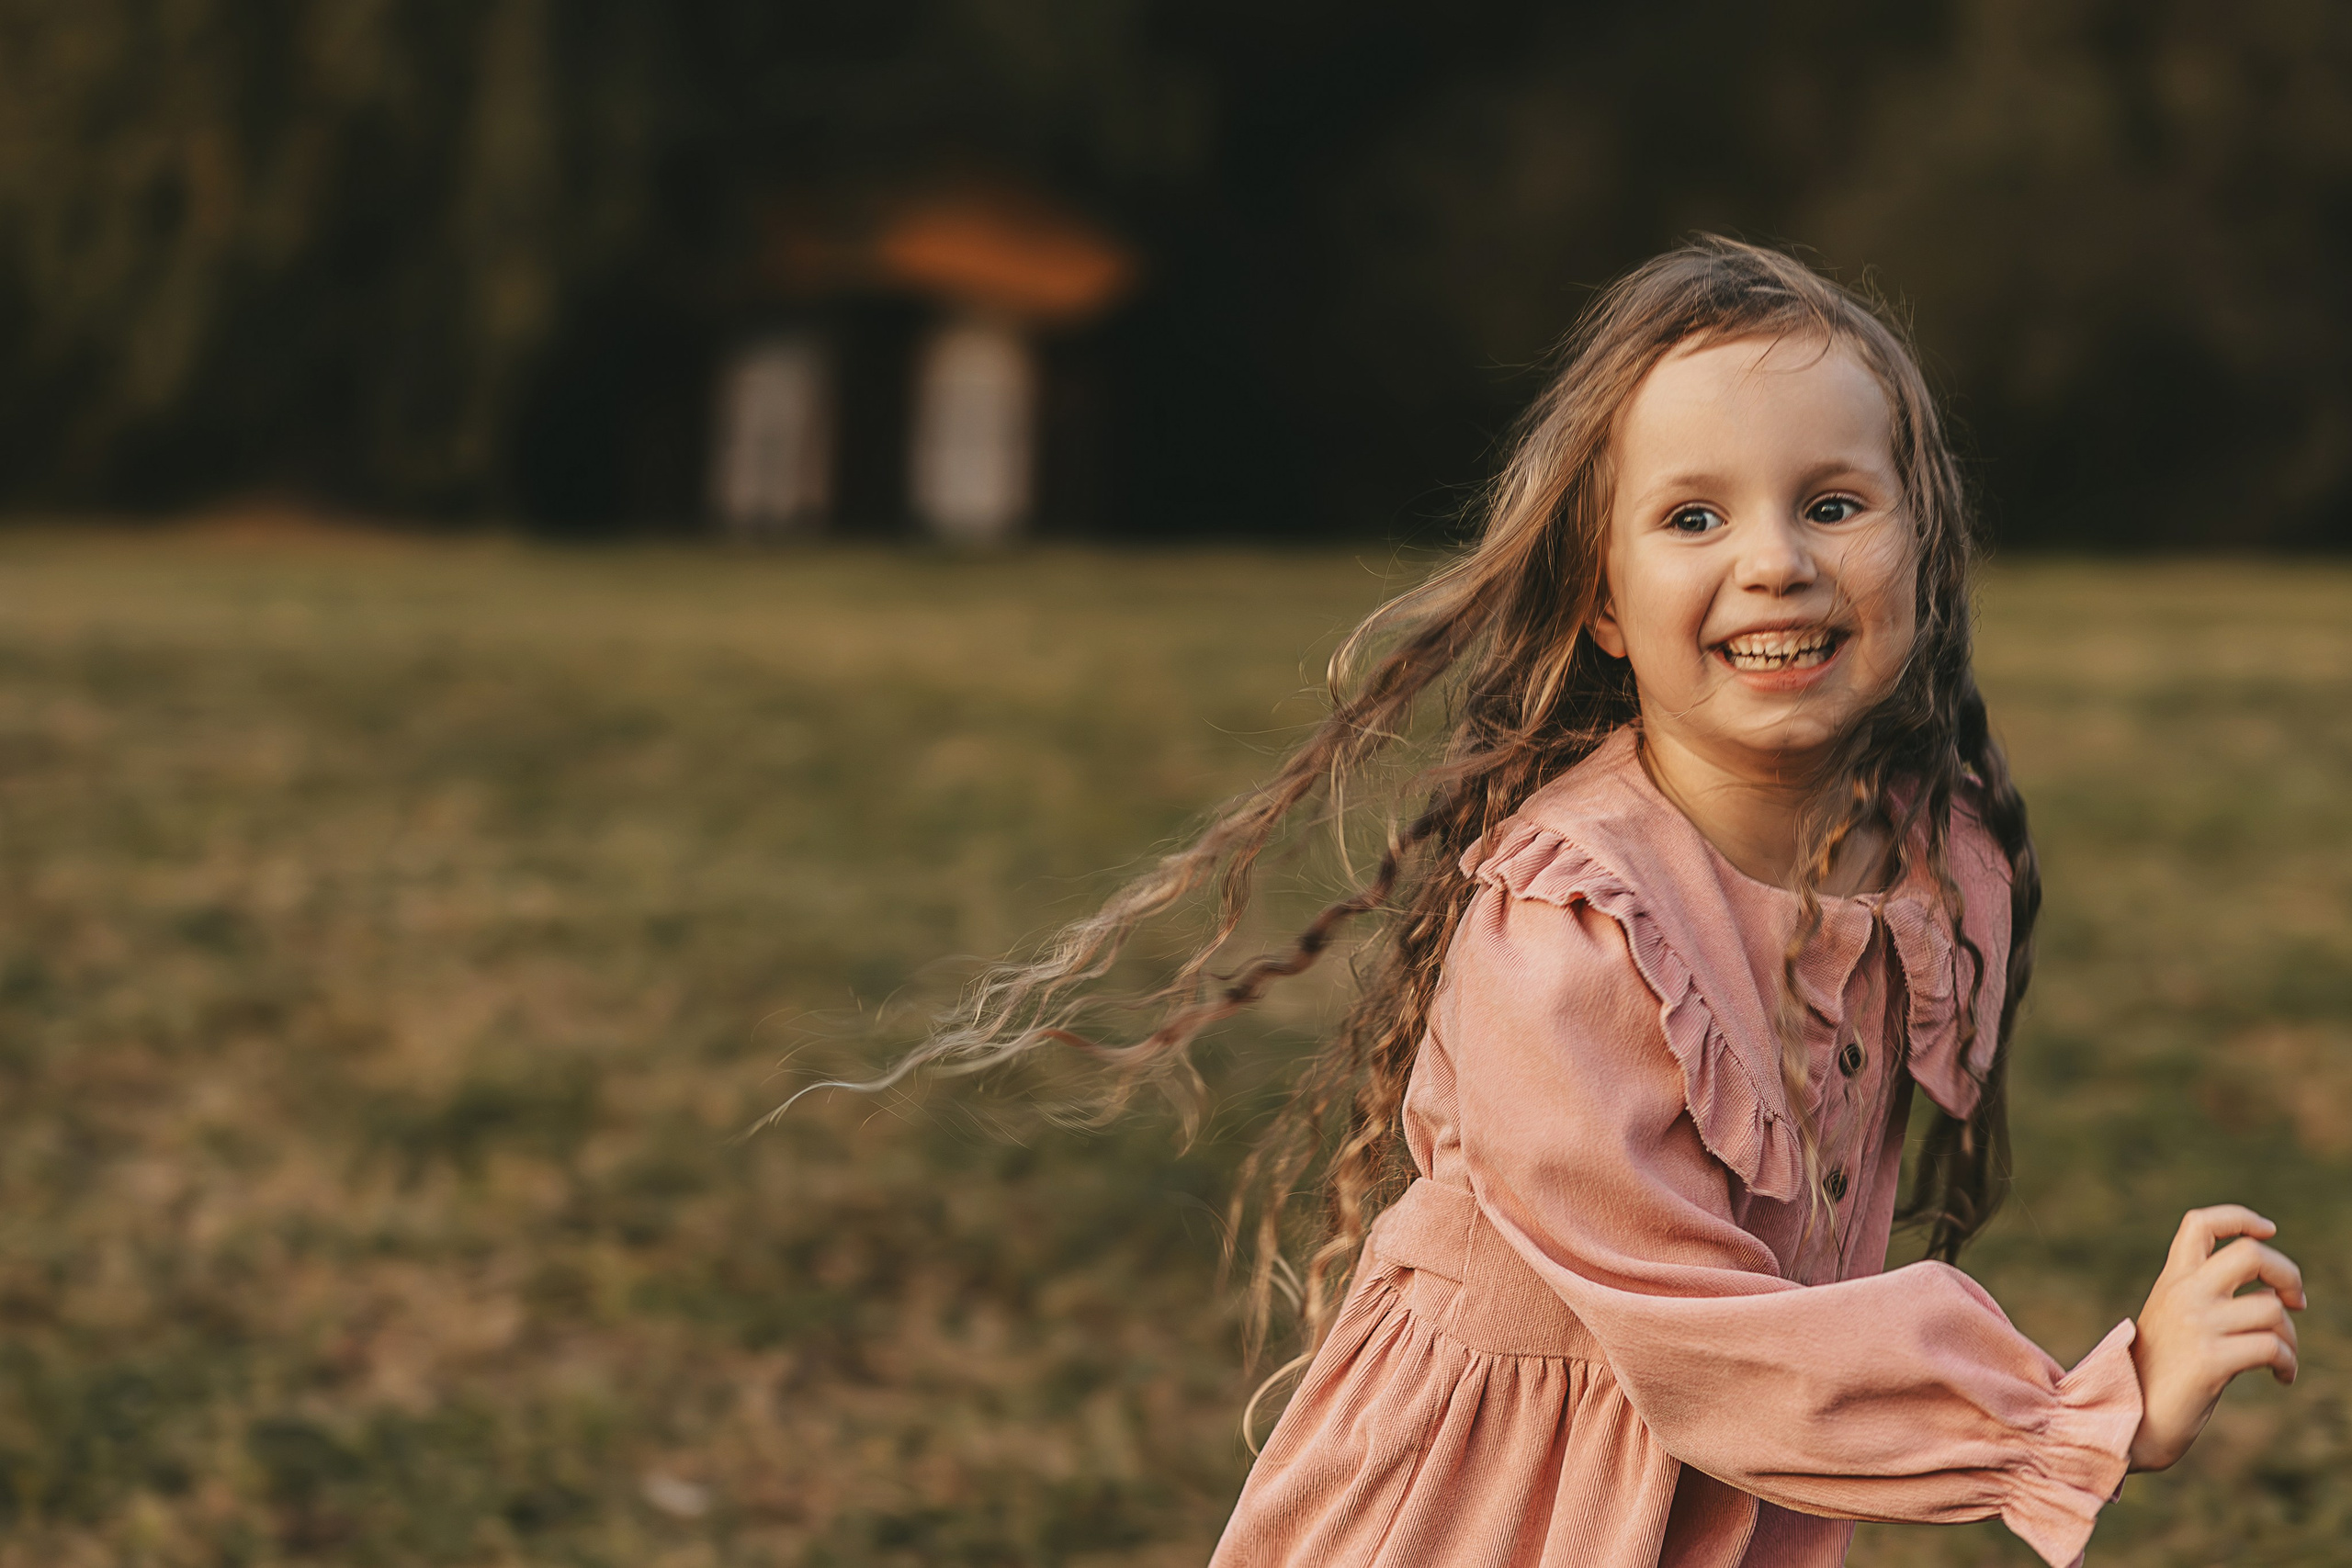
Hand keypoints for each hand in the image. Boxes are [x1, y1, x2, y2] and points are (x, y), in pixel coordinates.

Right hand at [2127, 1205, 2304, 1471]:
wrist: (2130, 1420)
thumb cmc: (2157, 1376)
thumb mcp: (2172, 1322)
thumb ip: (2204, 1298)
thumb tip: (2269, 1295)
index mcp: (2171, 1281)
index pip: (2200, 1223)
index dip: (2239, 1217)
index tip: (2268, 1230)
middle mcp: (2182, 1295)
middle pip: (2249, 1254)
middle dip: (2287, 1274)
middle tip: (2295, 1301)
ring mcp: (2196, 1326)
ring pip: (2271, 1310)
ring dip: (2290, 1336)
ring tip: (2282, 1357)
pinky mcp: (2210, 1361)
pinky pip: (2272, 1347)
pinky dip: (2288, 1363)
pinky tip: (2281, 1377)